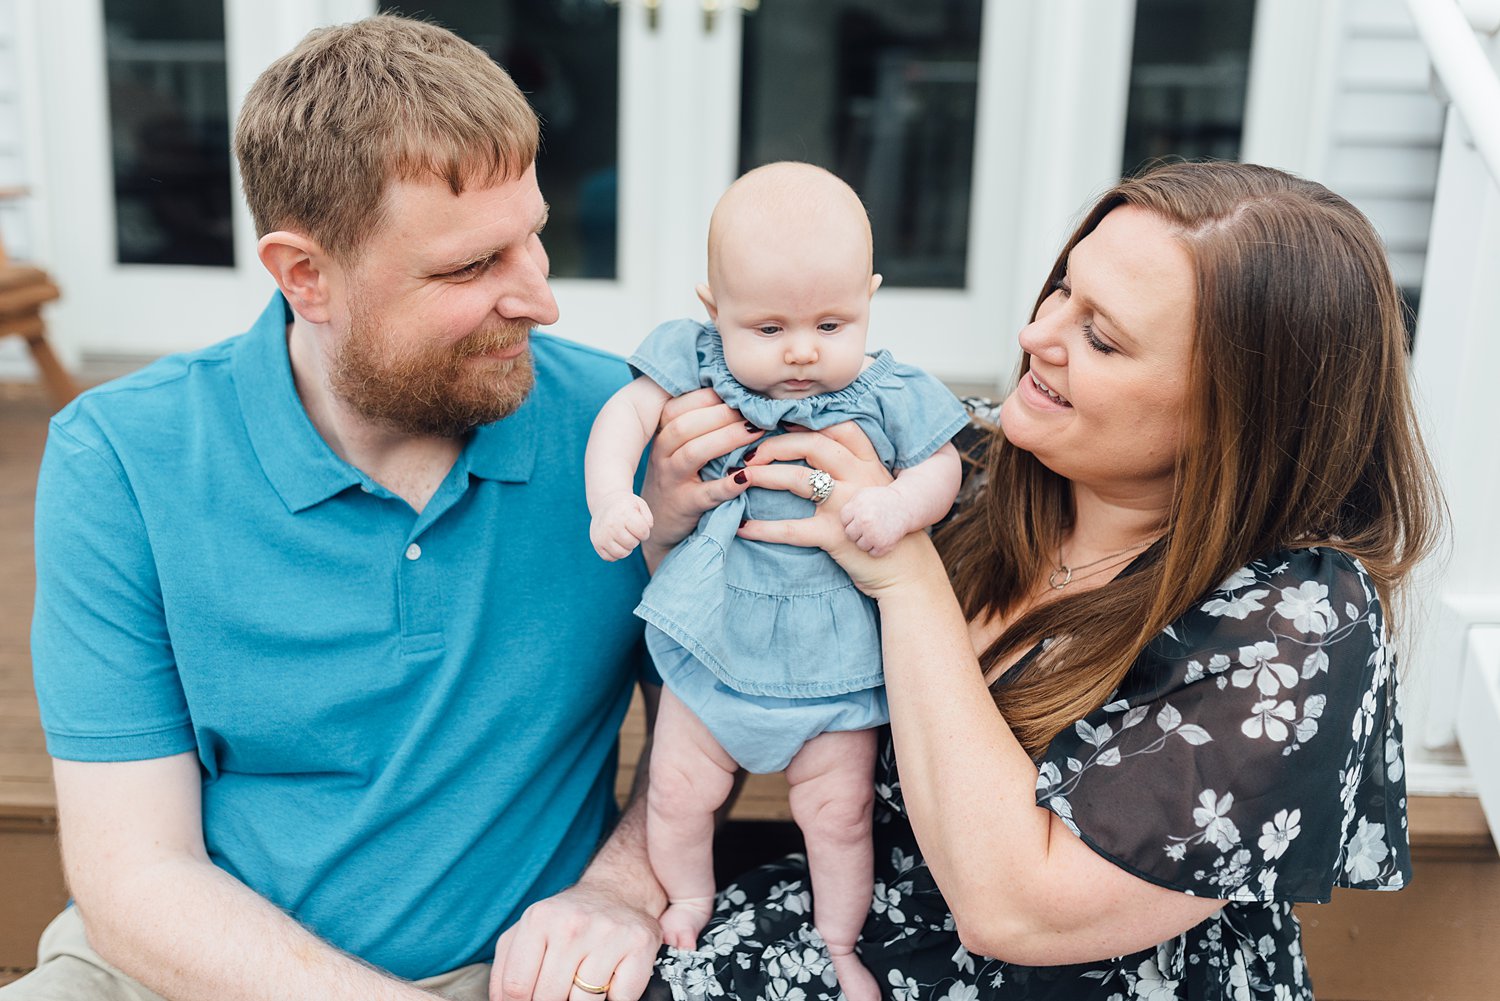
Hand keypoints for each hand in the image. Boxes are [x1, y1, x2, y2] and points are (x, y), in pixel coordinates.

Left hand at [489, 880, 661, 1000]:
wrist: (617, 892)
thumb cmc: (567, 922)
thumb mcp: (527, 933)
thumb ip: (506, 970)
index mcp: (538, 919)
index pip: (516, 988)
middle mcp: (572, 924)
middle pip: (548, 998)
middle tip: (559, 991)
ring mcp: (607, 933)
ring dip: (583, 1000)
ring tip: (584, 981)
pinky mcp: (638, 944)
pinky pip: (619, 999)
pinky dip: (614, 998)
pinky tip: (610, 977)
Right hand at [590, 493, 653, 560]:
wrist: (604, 503)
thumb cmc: (626, 506)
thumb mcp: (640, 505)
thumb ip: (648, 519)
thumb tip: (646, 531)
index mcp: (624, 513)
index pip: (643, 532)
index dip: (645, 532)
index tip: (640, 527)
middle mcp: (611, 524)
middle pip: (632, 544)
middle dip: (635, 540)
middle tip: (631, 532)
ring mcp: (602, 535)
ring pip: (621, 554)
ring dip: (627, 548)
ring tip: (624, 538)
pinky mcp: (596, 543)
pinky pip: (610, 558)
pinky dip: (616, 554)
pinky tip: (616, 543)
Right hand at [638, 388, 760, 568]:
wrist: (660, 526)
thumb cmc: (681, 477)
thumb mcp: (680, 448)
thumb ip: (701, 424)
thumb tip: (739, 395)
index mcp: (662, 434)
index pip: (679, 406)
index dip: (709, 396)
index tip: (737, 390)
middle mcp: (662, 454)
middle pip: (686, 425)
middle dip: (722, 413)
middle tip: (753, 408)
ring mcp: (671, 480)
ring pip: (694, 452)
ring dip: (727, 438)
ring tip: (756, 430)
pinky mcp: (685, 506)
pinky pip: (706, 493)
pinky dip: (727, 484)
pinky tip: (747, 475)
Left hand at [737, 422, 944, 597]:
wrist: (907, 572)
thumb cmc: (887, 531)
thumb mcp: (877, 490)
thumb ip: (853, 470)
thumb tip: (814, 457)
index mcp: (869, 464)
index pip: (838, 427)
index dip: (805, 422)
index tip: (778, 424)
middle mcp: (860, 478)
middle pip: (814, 443)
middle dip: (776, 443)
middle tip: (750, 453)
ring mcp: (847, 506)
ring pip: (798, 478)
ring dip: (764, 475)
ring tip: (739, 478)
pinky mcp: (836, 536)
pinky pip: (791, 528)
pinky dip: (763, 528)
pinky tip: (743, 527)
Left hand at [839, 484, 907, 556]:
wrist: (906, 507)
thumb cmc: (881, 500)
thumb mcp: (861, 493)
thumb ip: (842, 500)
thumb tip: (817, 502)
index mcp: (857, 504)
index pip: (843, 519)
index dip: (852, 519)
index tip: (862, 516)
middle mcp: (864, 519)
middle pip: (849, 533)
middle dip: (857, 531)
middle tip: (870, 525)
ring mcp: (873, 534)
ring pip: (859, 544)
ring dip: (866, 540)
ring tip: (878, 531)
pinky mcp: (883, 546)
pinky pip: (871, 552)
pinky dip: (878, 548)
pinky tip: (885, 538)